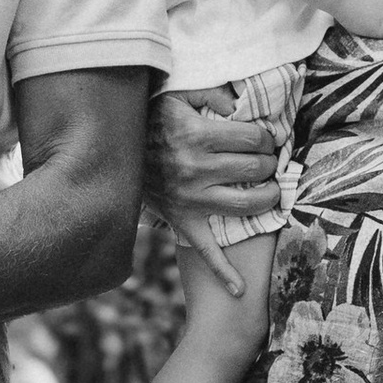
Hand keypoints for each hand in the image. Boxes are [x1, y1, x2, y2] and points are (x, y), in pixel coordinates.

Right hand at [150, 87, 282, 298]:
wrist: (112, 157)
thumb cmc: (150, 122)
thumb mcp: (175, 95)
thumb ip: (209, 91)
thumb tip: (238, 102)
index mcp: (197, 136)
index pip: (253, 138)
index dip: (266, 137)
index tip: (265, 139)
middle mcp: (196, 169)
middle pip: (254, 169)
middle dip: (270, 163)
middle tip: (268, 161)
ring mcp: (191, 199)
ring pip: (246, 204)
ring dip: (268, 198)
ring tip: (270, 191)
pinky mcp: (184, 221)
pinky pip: (205, 251)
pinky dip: (224, 274)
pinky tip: (240, 291)